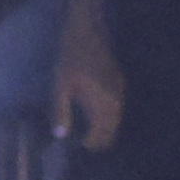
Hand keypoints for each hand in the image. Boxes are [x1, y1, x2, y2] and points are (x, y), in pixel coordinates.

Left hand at [49, 30, 123, 149]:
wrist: (88, 32)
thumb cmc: (71, 58)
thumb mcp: (60, 86)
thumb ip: (61, 112)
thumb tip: (60, 135)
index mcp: (102, 104)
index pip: (99, 136)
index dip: (88, 145)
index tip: (76, 148)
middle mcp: (115, 102)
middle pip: (111, 133)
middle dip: (98, 141)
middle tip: (83, 146)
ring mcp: (120, 93)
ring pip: (115, 123)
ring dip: (103, 131)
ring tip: (88, 136)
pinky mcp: (119, 85)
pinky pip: (117, 111)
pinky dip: (107, 119)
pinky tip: (95, 117)